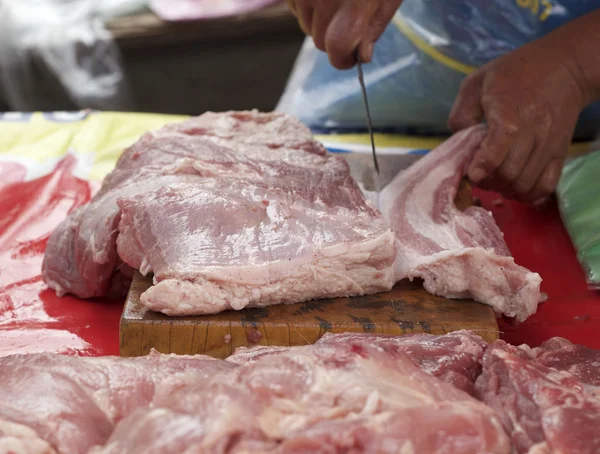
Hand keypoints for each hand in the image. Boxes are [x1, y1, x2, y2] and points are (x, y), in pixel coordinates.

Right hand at [286, 0, 402, 68]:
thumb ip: (374, 26)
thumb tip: (363, 55)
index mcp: (354, 4)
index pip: (337, 48)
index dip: (343, 59)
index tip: (351, 58)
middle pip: (318, 41)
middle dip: (332, 39)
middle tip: (348, 21)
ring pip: (305, 25)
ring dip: (319, 21)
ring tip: (335, 0)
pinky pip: (295, 7)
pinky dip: (307, 5)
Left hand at [448, 27, 595, 202]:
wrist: (565, 66)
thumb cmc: (517, 72)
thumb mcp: (479, 81)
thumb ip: (463, 110)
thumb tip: (458, 136)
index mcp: (508, 115)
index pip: (496, 150)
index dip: (482, 166)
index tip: (471, 174)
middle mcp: (531, 133)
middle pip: (508, 174)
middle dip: (488, 181)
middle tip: (478, 176)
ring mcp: (548, 146)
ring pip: (525, 183)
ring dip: (506, 189)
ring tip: (495, 180)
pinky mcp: (560, 153)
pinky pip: (546, 185)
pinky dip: (529, 193)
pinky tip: (515, 187)